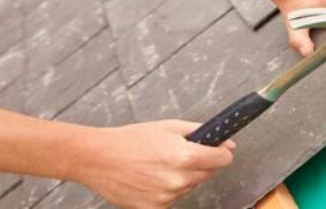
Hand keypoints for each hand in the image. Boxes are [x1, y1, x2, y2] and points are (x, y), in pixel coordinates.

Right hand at [71, 120, 234, 208]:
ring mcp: (167, 198)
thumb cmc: (130, 140)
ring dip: (181, 177)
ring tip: (158, 165)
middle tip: (177, 153)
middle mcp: (178, 180)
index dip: (221, 152)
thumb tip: (226, 142)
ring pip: (189, 186)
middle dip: (199, 163)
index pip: (223, 159)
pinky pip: (173, 198)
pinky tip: (150, 178)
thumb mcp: (169, 126)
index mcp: (185, 156)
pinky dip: (166, 190)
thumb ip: (201, 133)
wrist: (99, 158)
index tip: (217, 149)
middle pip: (207, 173)